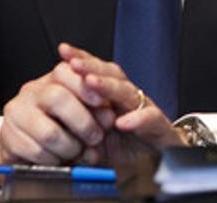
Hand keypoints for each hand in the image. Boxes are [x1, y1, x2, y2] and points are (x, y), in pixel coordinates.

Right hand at [0, 45, 115, 186]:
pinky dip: (55, 160)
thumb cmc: (68, 127)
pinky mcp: (7, 136)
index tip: (103, 102)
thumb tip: (109, 116)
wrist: (34, 150)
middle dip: (83, 122)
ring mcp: (16, 112)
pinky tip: (60, 159)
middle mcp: (32, 91)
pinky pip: (36, 152)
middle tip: (96, 138)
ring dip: (71, 147)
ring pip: (49, 132)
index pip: (65, 71)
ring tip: (79, 152)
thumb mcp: (87, 111)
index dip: (85, 86)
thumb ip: (99, 108)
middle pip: (57, 98)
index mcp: (53, 78)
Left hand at [60, 43, 186, 148]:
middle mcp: (129, 100)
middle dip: (92, 67)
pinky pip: (151, 119)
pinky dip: (138, 119)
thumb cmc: (125, 152)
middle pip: (113, 76)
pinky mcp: (161, 129)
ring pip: (128, 92)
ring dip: (109, 87)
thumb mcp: (95, 142)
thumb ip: (78, 132)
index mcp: (113, 99)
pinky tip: (123, 122)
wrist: (161, 165)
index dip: (82, 60)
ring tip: (91, 82)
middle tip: (73, 63)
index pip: (99, 72)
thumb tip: (54, 125)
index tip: (64, 51)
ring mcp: (146, 112)